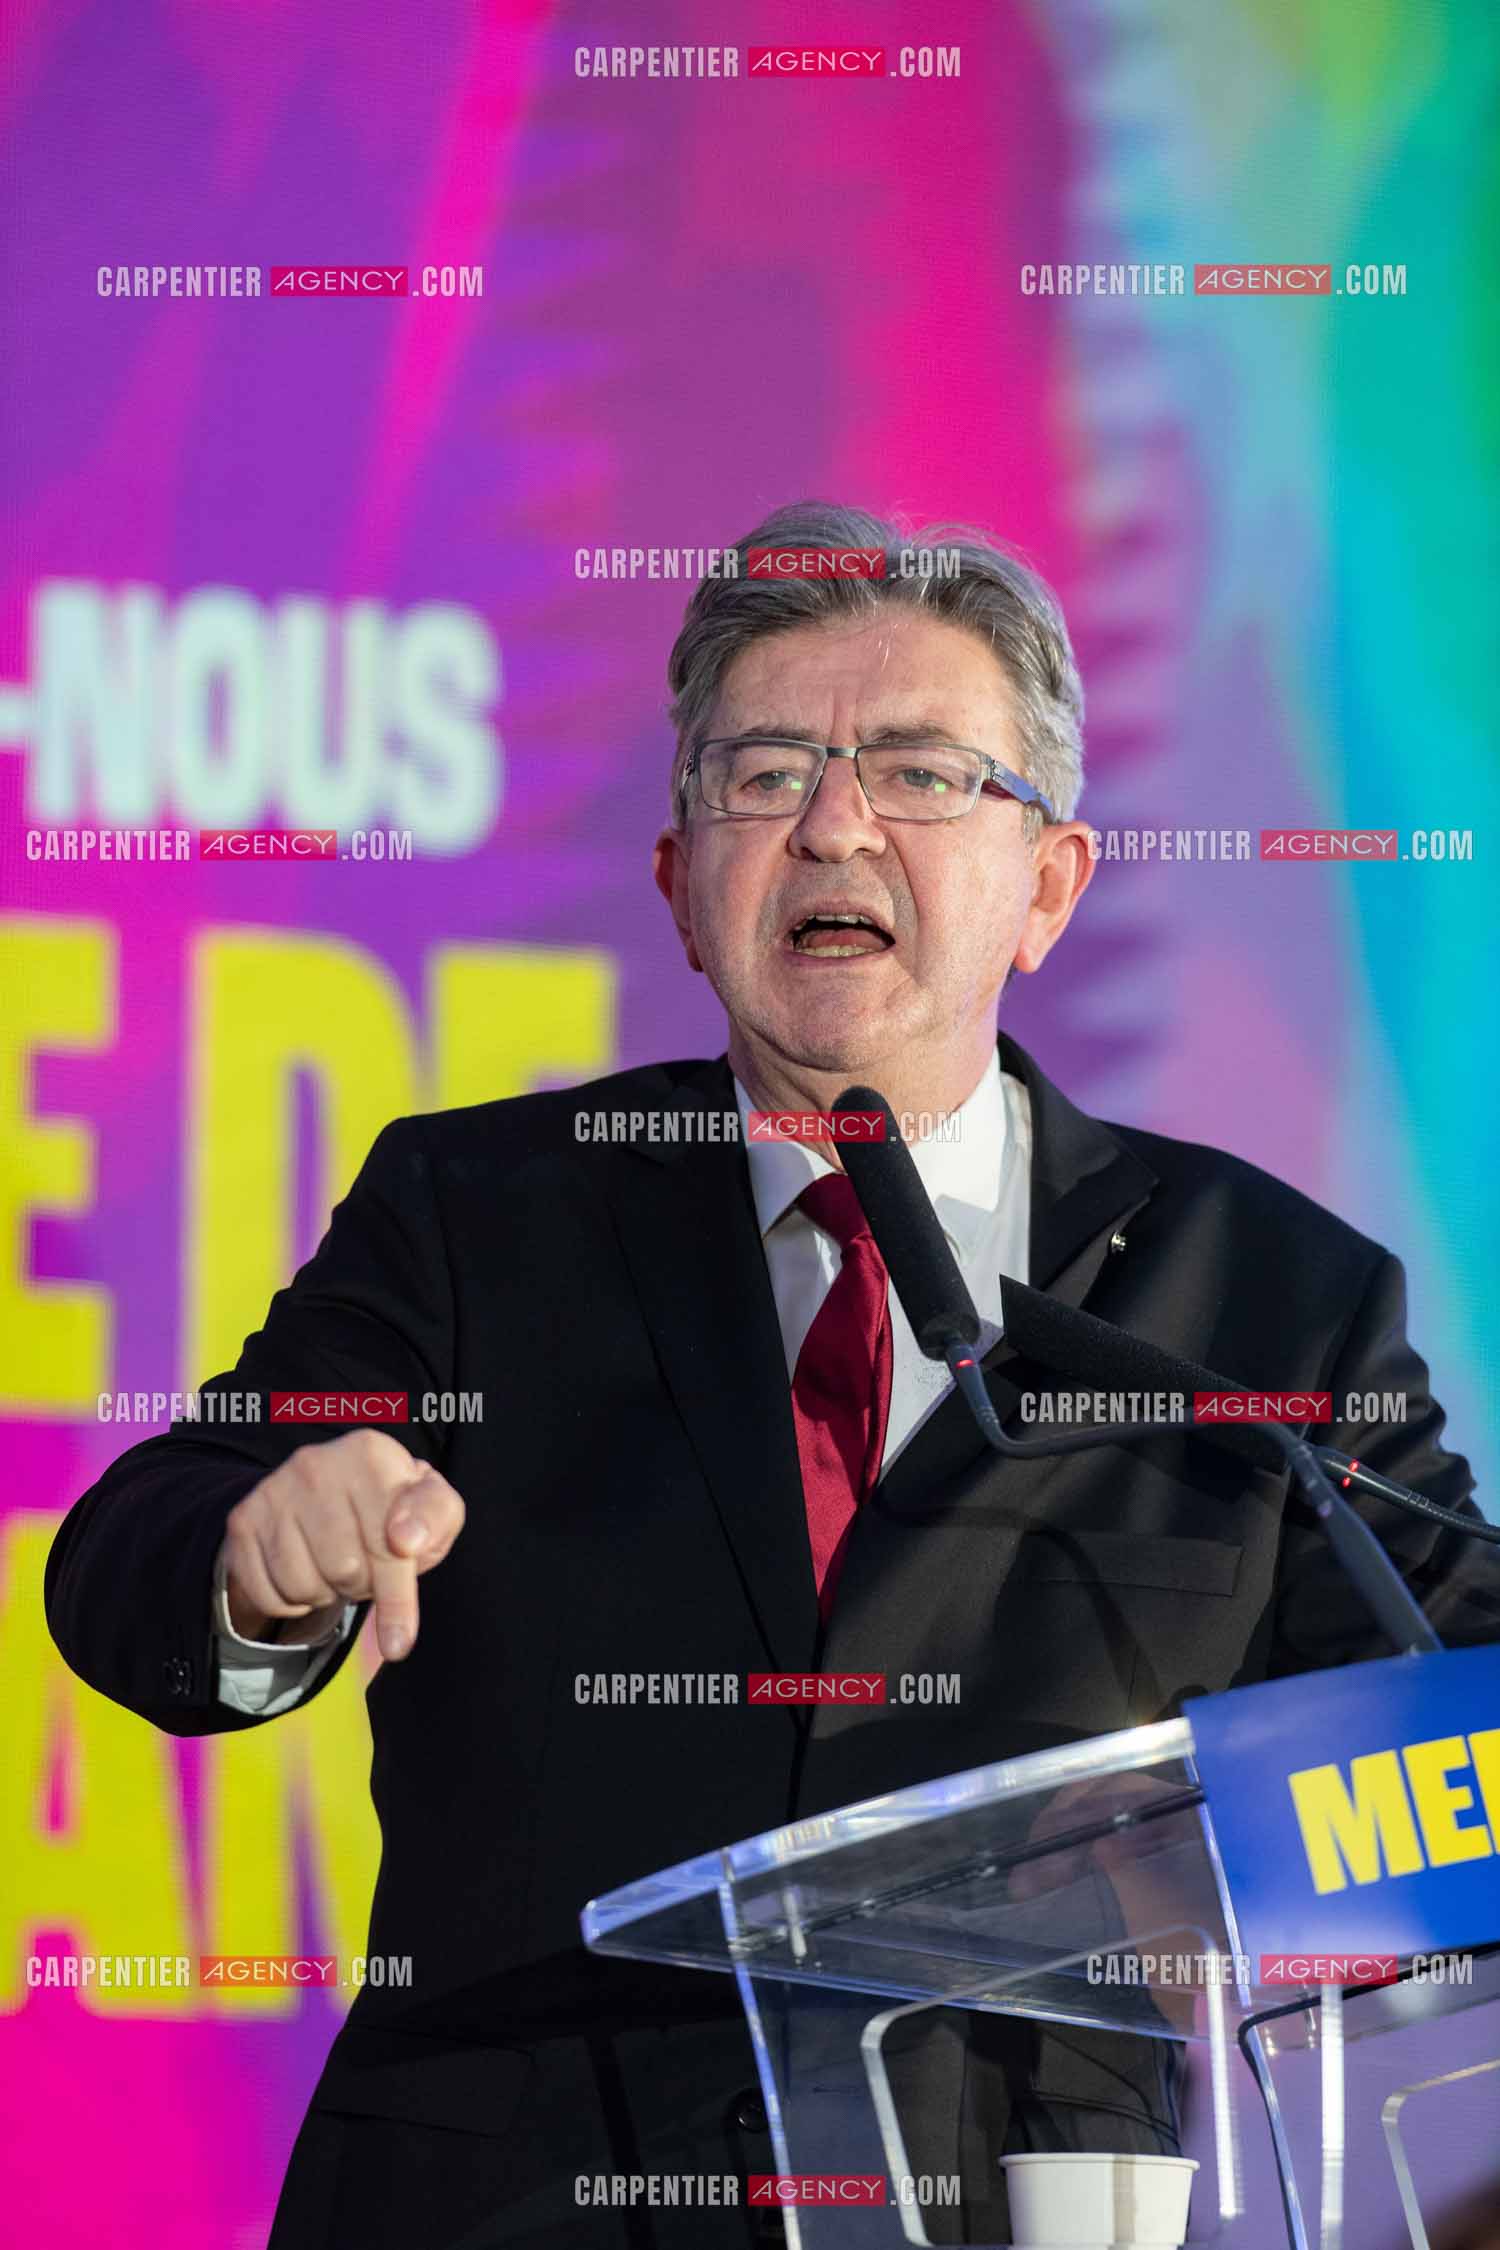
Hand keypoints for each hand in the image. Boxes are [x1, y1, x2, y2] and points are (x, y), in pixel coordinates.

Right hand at [217, 1429, 465, 1661]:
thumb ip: (436, 1521)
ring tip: (335, 1566)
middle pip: (344, 1569)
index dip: (397, 1597)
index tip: (400, 1641)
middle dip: (362, 1586)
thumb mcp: (432, 1507)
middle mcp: (315, 1464)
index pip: (387, 1544)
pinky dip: (291, 1602)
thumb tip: (408, 1542)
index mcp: (370, 1454)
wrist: (330, 1490)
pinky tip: (305, 1571)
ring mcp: (273, 1491)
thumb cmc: (393, 1507)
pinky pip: (269, 1595)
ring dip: (326, 1594)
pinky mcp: (242, 1521)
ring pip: (303, 1586)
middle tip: (366, 1569)